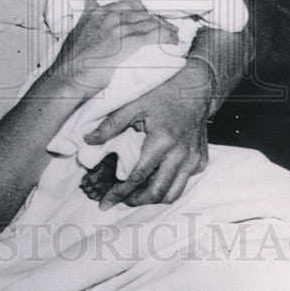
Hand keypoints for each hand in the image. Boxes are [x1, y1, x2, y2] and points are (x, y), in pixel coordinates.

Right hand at [52, 0, 177, 98]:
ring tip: (174, 37)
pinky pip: (152, 35)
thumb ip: (87, 14)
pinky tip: (173, 42)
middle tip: (168, 29)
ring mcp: (117, 28)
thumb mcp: (77, 30)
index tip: (152, 20)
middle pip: (142, 12)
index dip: (144, 12)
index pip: (129, 5)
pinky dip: (165, 37)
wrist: (66, 79)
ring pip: (149, 23)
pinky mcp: (125, 43)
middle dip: (157, 20)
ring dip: (165, 29)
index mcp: (98, 12)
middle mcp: (109, 16)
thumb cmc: (71, 61)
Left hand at [83, 57, 213, 207]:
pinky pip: (185, 181)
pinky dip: (169, 185)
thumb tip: (88, 140)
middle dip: (135, 201)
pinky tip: (156, 178)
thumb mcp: (135, 103)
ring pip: (173, 193)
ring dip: (153, 198)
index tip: (105, 204)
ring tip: (136, 194)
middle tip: (120, 200)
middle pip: (157, 193)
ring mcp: (194, 159)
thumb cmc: (164, 92)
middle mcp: (181, 154)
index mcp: (162, 141)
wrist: (197, 86)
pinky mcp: (201, 159)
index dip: (118, 193)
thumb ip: (112, 124)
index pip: (137, 177)